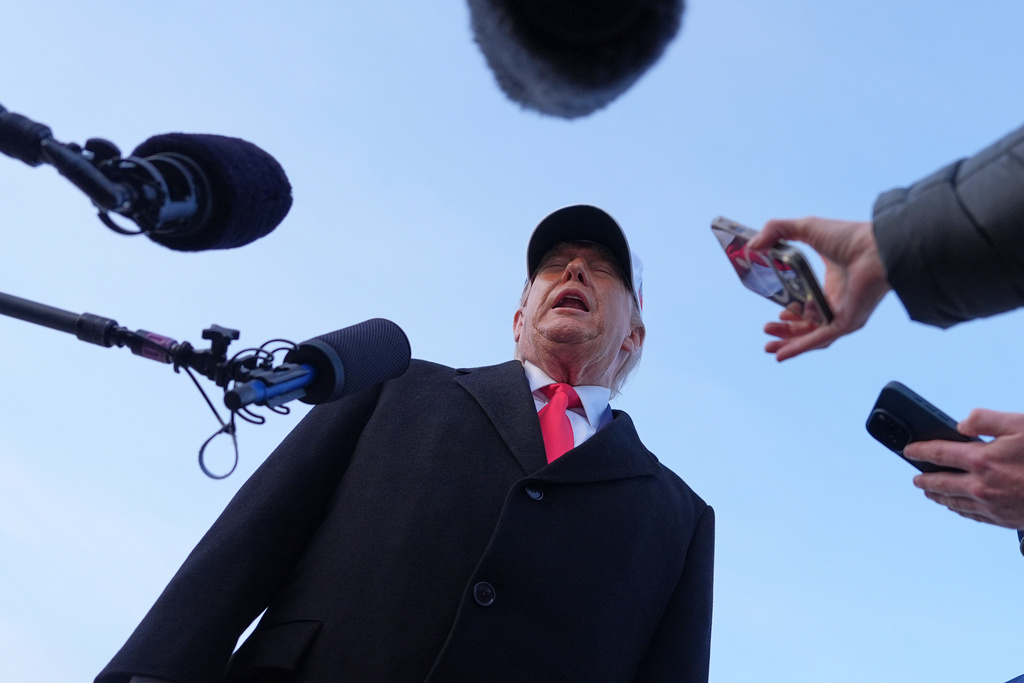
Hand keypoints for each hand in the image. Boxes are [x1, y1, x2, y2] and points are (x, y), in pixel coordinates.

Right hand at [747, 217, 890, 360]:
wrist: (875, 248)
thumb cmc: (849, 237)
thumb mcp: (805, 227)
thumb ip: (777, 230)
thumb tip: (752, 245)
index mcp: (834, 285)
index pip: (812, 304)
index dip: (793, 310)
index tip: (777, 311)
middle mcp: (839, 303)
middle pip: (809, 325)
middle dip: (786, 332)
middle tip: (767, 330)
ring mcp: (843, 314)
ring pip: (812, 337)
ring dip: (790, 343)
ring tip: (769, 347)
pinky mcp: (846, 323)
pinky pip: (820, 340)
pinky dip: (800, 348)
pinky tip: (781, 355)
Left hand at [906, 409, 1023, 528]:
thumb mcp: (1021, 424)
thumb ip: (987, 419)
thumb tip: (961, 423)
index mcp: (981, 460)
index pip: (938, 454)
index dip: (919, 451)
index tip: (908, 450)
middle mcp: (981, 486)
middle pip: (941, 483)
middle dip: (925, 479)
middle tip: (915, 478)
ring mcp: (992, 506)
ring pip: (955, 503)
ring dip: (939, 497)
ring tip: (931, 493)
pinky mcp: (1005, 520)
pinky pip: (973, 516)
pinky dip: (960, 510)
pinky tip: (959, 508)